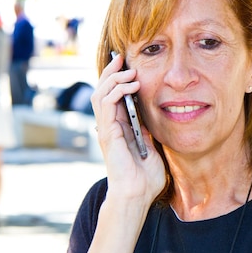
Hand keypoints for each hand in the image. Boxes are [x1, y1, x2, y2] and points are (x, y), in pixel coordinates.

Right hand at [91, 53, 165, 214]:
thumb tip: (152, 114)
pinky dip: (116, 91)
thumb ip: (147, 130)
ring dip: (113, 79)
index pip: (111, 96)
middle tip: (121, 58)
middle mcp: (108, 126)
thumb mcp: (151, 146)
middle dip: (110, 72)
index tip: (127, 64)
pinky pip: (106, 105)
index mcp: (118, 127)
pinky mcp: (107, 133)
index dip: (116, 78)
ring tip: (128, 71)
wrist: (137, 194)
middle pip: (101, 90)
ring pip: (100, 94)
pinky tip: (130, 86)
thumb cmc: (145, 178)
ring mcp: (106, 129)